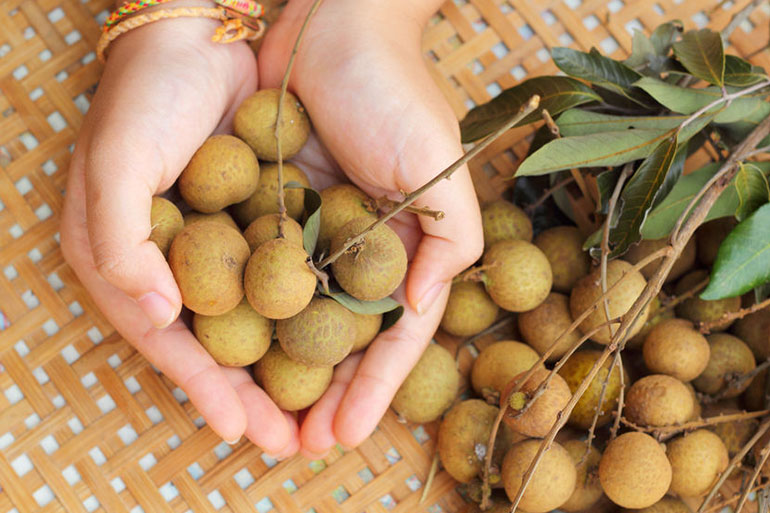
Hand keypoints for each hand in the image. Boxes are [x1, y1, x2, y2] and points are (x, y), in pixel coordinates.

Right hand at [60, 16, 298, 455]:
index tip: (241, 428)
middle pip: (221, 343)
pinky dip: (310, 314)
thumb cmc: (147, 94)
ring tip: (324, 416)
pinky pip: (289, 278)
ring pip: (261, 321)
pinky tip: (340, 346)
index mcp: (130, 260)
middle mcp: (180, 262)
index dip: (203, 385)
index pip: (169, 338)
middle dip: (255, 395)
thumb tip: (157, 314)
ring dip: (290, 369)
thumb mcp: (116, 161)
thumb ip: (119, 239)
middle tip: (293, 443)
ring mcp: (226, 245)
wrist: (201, 34)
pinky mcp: (267, 222)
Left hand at [258, 0, 482, 456]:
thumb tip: (419, 314)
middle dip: (325, 396)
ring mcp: (313, 233)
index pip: (393, 336)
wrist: (332, 22)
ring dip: (283, 371)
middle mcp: (360, 249)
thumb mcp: (438, 168)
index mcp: (406, 248)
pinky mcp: (270, 209)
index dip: (372, 390)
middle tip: (297, 446)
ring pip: (298, 318)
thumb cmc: (394, 91)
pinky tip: (229, 356)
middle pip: (342, 339)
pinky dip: (248, 316)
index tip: (343, 436)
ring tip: (263, 420)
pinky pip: (258, 272)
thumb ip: (448, 243)